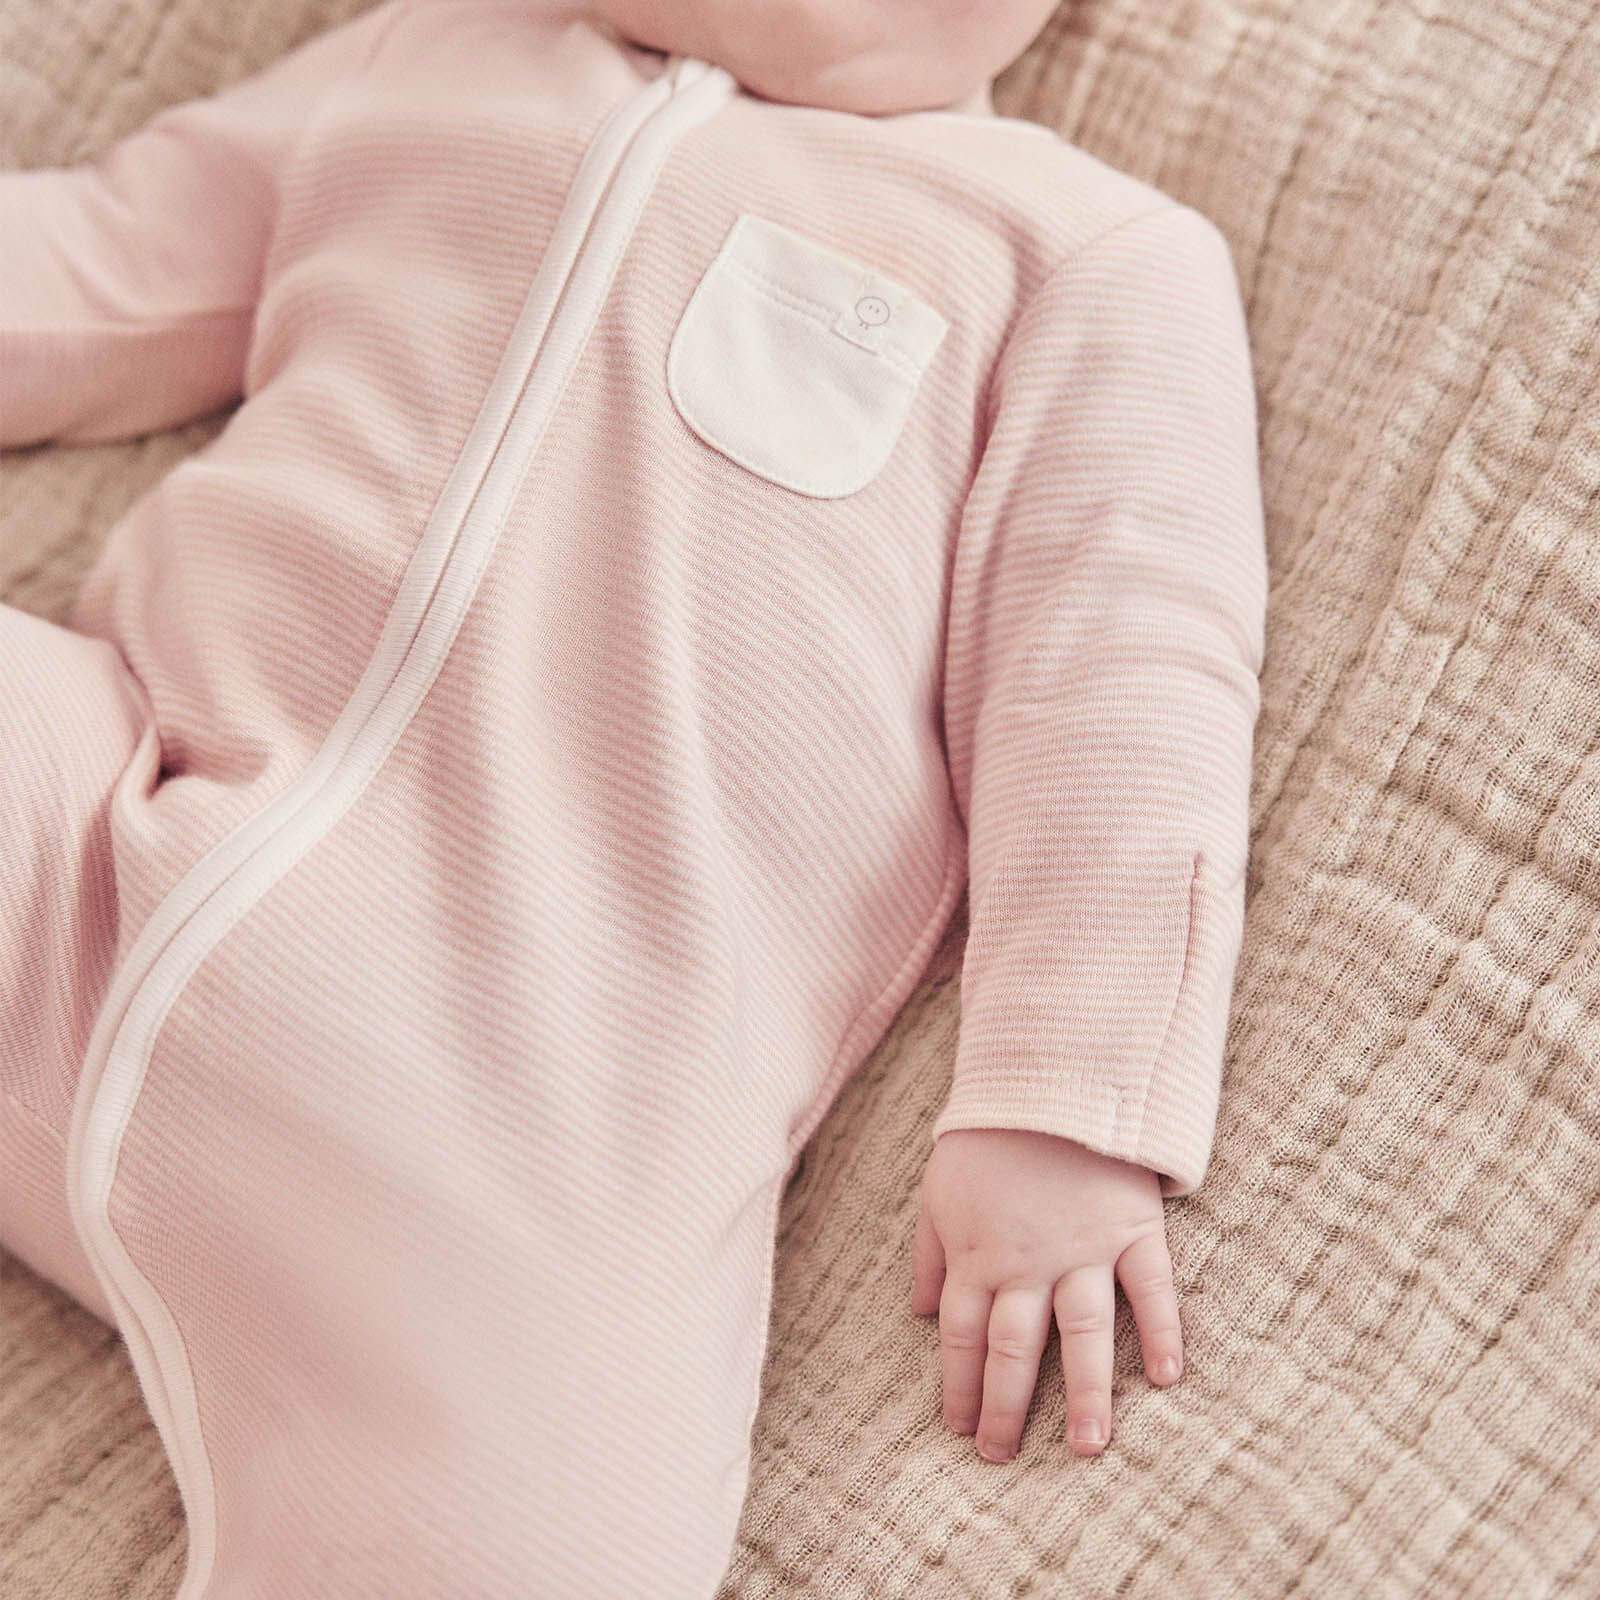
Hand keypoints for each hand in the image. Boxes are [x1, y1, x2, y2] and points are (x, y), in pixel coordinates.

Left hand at [910, 1128, 1182, 1459]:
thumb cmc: (987, 1134)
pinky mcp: (1131, 1228)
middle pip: (1016, 1349)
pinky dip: (1161, 1331)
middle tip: (1003, 1457)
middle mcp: (1028, 1263)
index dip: (960, 1385)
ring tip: (1088, 1448)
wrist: (1048, 1074)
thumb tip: (918, 1312)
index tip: (960, 1427)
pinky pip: (1150, 1288)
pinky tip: (1166, 1377)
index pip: (963, 1337)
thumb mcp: (937, 1189)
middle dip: (1007, 1408)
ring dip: (1086, 1395)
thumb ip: (928, 1254)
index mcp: (976, 1255)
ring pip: (1083, 1335)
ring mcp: (1083, 1249)